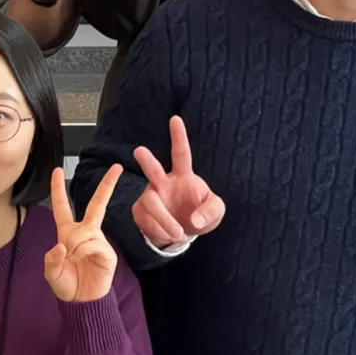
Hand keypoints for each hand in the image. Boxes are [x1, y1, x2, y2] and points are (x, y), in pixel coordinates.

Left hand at [46, 164, 121, 301]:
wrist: (82, 301)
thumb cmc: (67, 283)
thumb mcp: (51, 271)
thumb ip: (52, 258)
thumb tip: (62, 246)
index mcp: (68, 232)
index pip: (62, 206)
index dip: (58, 188)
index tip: (57, 170)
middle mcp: (84, 232)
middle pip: (96, 204)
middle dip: (107, 185)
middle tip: (117, 167)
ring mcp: (97, 240)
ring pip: (85, 232)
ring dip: (75, 247)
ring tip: (73, 260)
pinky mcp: (107, 252)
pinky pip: (93, 244)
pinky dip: (83, 252)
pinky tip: (82, 260)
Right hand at [131, 116, 224, 247]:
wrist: (182, 233)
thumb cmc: (200, 214)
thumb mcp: (216, 211)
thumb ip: (212, 212)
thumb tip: (195, 219)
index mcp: (183, 176)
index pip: (181, 153)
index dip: (178, 137)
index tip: (176, 119)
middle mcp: (163, 182)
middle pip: (153, 169)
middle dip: (146, 160)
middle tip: (140, 151)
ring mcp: (150, 196)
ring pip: (151, 202)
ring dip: (165, 220)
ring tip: (178, 232)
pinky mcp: (140, 211)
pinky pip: (147, 220)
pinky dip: (160, 231)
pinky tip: (169, 234)